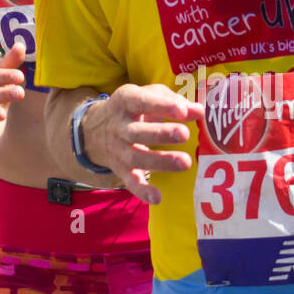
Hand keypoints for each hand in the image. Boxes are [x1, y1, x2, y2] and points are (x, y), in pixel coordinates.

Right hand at [82, 83, 205, 203]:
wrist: (94, 130)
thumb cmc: (134, 109)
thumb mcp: (147, 95)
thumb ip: (173, 101)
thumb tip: (199, 111)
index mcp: (125, 101)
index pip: (141, 101)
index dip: (161, 106)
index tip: (182, 110)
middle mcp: (119, 126)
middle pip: (137, 131)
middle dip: (161, 134)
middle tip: (184, 134)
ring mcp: (118, 150)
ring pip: (136, 157)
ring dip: (160, 161)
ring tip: (185, 162)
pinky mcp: (120, 170)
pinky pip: (129, 182)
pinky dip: (142, 191)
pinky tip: (157, 198)